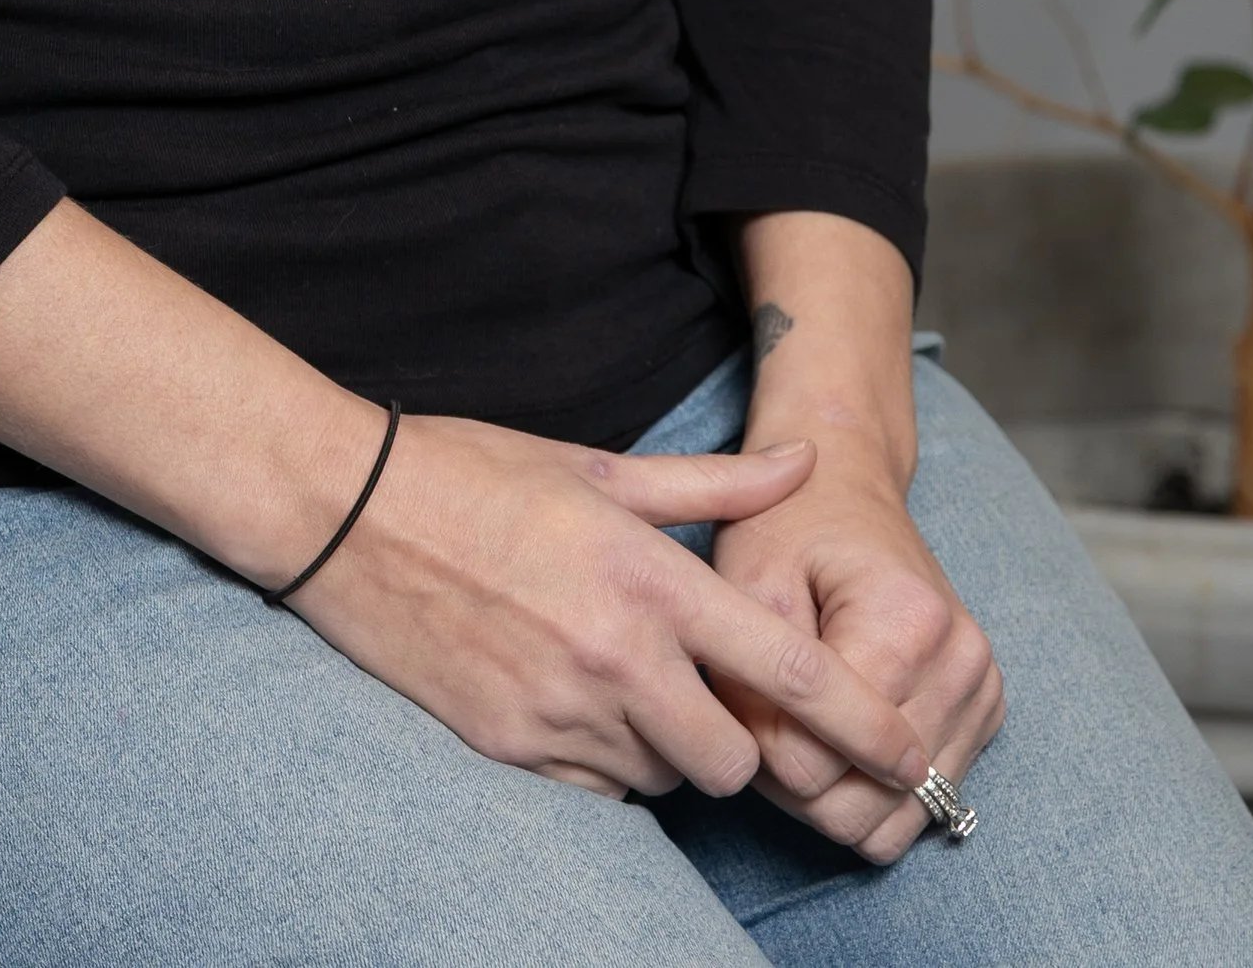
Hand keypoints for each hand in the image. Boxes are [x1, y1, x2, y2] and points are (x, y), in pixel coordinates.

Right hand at [289, 415, 933, 806]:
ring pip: (663, 779)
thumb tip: (804, 463)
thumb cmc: (474, 471)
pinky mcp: (508, 748)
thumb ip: (714, 484)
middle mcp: (613, 653)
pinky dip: (604, 761)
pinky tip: (573, 701)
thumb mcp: (597, 466)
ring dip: (665, 750)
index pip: (785, 671)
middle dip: (739, 747)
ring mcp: (557, 710)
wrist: (344, 511)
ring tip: (625, 684)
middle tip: (713, 701)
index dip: (862, 724)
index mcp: (646, 575)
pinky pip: (596, 789)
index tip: (908, 754)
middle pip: (733, 762)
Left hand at [708, 439, 1003, 858]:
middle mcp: (961, 664)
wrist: (845, 485)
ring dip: (832, 799)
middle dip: (793, 784)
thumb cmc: (786, 525)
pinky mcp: (984, 715)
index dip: (757, 746)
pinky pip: (920, 810)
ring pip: (892, 825)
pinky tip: (837, 740)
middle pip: (858, 809)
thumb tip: (773, 771)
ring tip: (795, 731)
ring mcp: (981, 693)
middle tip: (760, 723)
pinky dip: (871, 796)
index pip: (813, 764)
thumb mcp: (745, 581)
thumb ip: (751, 679)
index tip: (739, 700)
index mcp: (906, 623)